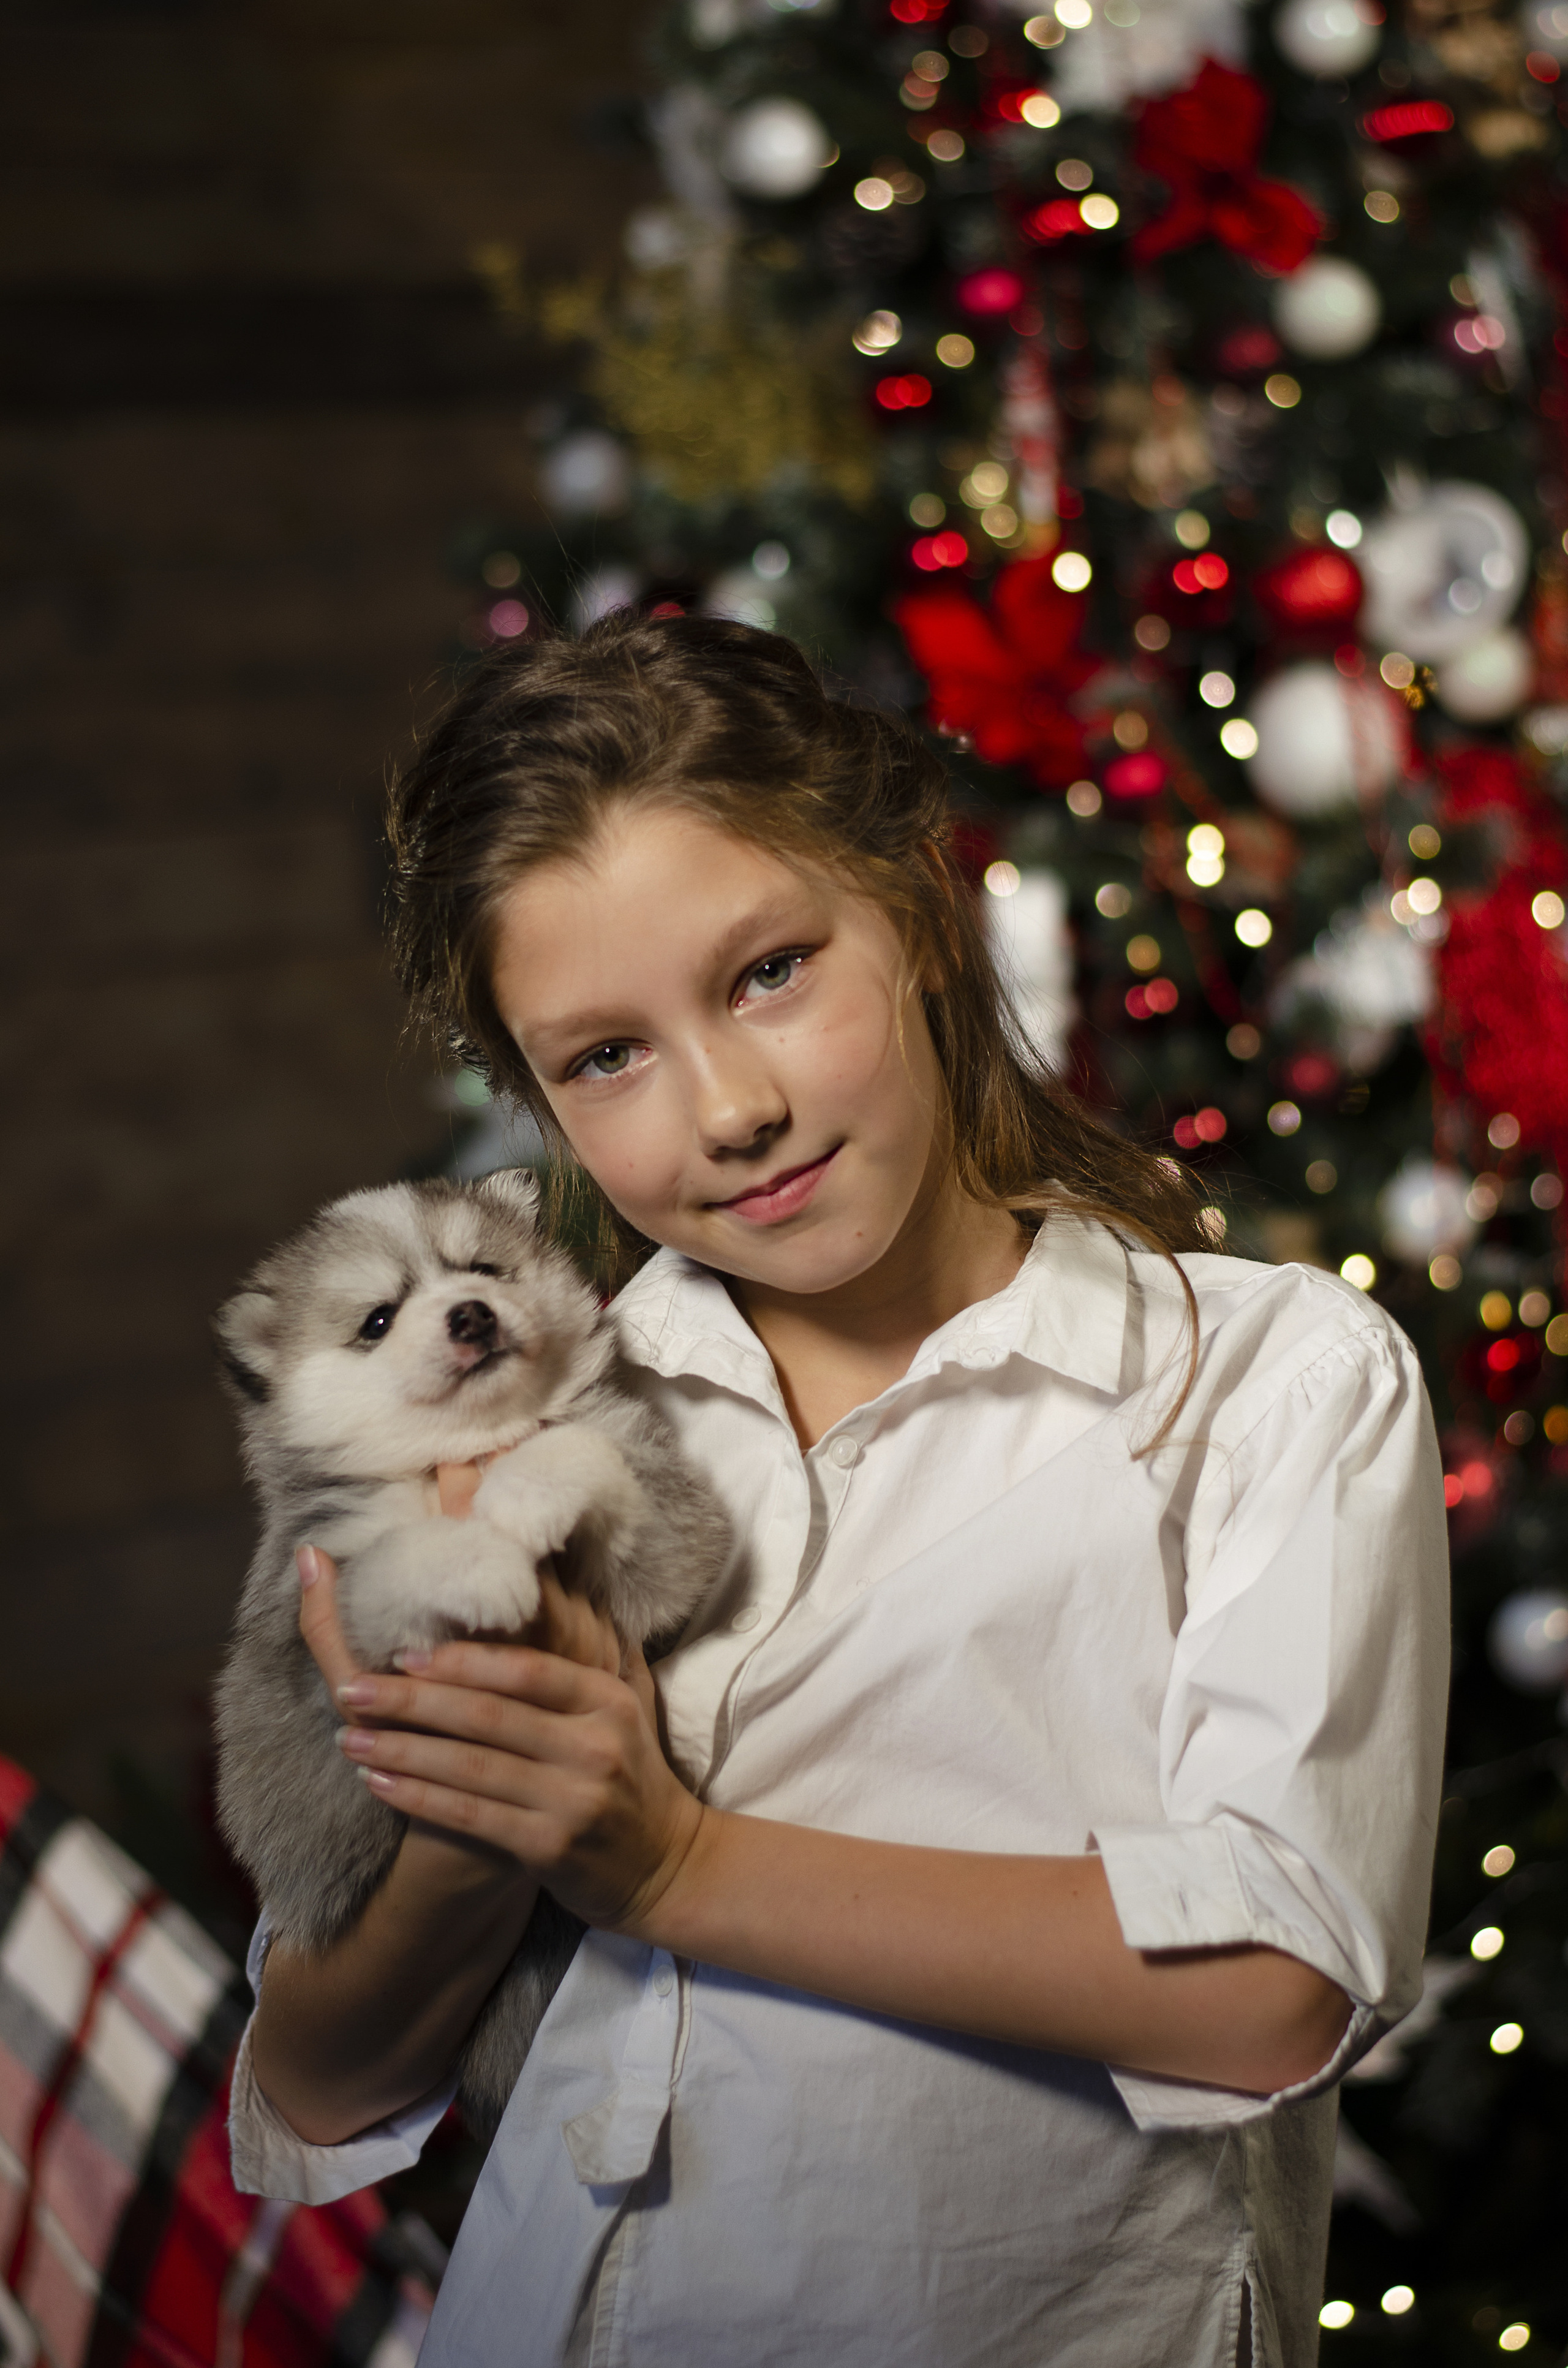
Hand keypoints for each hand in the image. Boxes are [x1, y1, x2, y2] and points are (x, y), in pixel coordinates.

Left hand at [297, 1545, 706, 1935]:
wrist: (665, 1865)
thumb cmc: (627, 1775)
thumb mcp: (620, 1709)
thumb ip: (582, 1658)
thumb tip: (536, 1583)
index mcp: (606, 1700)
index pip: (525, 1670)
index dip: (460, 1659)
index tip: (402, 1651)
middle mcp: (593, 1745)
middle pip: (487, 1715)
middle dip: (412, 1701)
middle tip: (353, 1688)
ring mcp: (573, 1800)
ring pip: (469, 1767)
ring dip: (401, 1751)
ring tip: (349, 1738)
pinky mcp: (550, 1848)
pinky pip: (469, 1816)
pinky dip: (418, 1798)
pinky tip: (378, 1785)